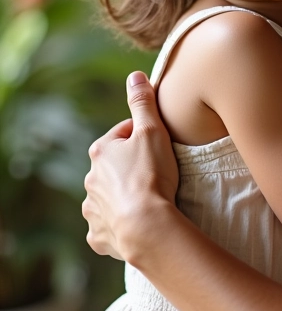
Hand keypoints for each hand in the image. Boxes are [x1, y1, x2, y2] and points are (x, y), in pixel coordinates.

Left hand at [83, 71, 178, 260]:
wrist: (146, 226)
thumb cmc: (152, 175)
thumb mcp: (153, 130)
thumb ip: (143, 103)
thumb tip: (135, 76)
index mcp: (101, 150)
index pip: (124, 134)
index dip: (145, 136)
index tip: (161, 146)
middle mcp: (90, 178)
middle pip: (115, 166)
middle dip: (132, 167)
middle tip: (159, 172)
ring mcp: (92, 208)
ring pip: (109, 195)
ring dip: (124, 195)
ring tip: (149, 199)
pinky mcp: (98, 235)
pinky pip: (108, 225)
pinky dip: (119, 223)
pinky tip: (137, 221)